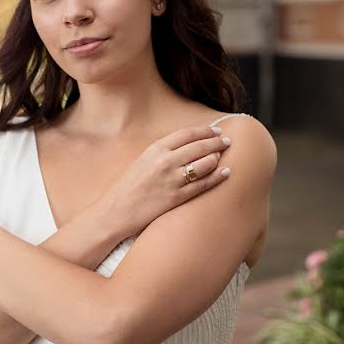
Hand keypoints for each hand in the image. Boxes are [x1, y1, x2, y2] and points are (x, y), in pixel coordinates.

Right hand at [101, 126, 231, 237]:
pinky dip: (217, 177)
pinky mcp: (177, 197)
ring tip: (222, 157)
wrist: (116, 211)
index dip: (205, 131)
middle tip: (228, 142)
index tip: (216, 131)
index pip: (188, 134)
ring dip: (217, 158)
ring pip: (205, 164)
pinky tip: (226, 173)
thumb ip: (164, 151)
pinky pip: (203, 184)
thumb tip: (190, 144)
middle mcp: (165, 161)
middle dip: (217, 143)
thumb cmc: (129, 186)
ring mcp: (172, 180)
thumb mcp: (144, 160)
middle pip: (200, 146)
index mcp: (156, 149)